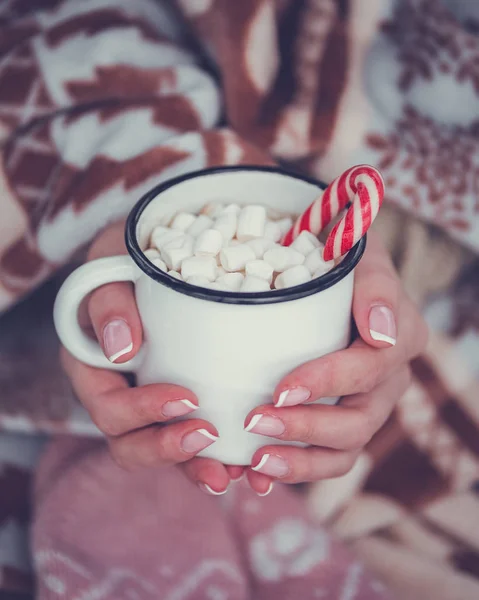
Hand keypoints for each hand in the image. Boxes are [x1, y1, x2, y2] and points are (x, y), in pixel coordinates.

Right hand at [61, 222, 240, 494]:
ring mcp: (149, 402)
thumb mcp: (114, 261)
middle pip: (128, 442)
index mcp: (92, 364)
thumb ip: (108, 300)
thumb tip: (121, 350)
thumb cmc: (134, 253)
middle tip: (209, 437)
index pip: (106, 405)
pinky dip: (217, 458)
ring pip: (162, 450)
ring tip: (231, 474)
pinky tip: (247, 464)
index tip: (186, 398)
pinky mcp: (180, 404)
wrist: (164, 250)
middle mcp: (118, 390)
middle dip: (166, 449)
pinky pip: (192, 441)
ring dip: (194, 468)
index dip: (140, 412)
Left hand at [244, 232, 427, 492]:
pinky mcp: (339, 423)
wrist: (327, 279)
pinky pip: (324, 459)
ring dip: (299, 461)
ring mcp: (365, 407)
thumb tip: (380, 331)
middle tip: (256, 422)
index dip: (328, 382)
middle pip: (358, 422)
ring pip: (343, 451)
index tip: (282, 388)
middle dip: (306, 427)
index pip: (369, 368)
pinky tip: (254, 473)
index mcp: (399, 339)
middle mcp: (388, 382)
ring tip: (255, 463)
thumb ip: (376, 285)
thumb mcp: (359, 256)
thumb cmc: (340, 263)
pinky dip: (292, 469)